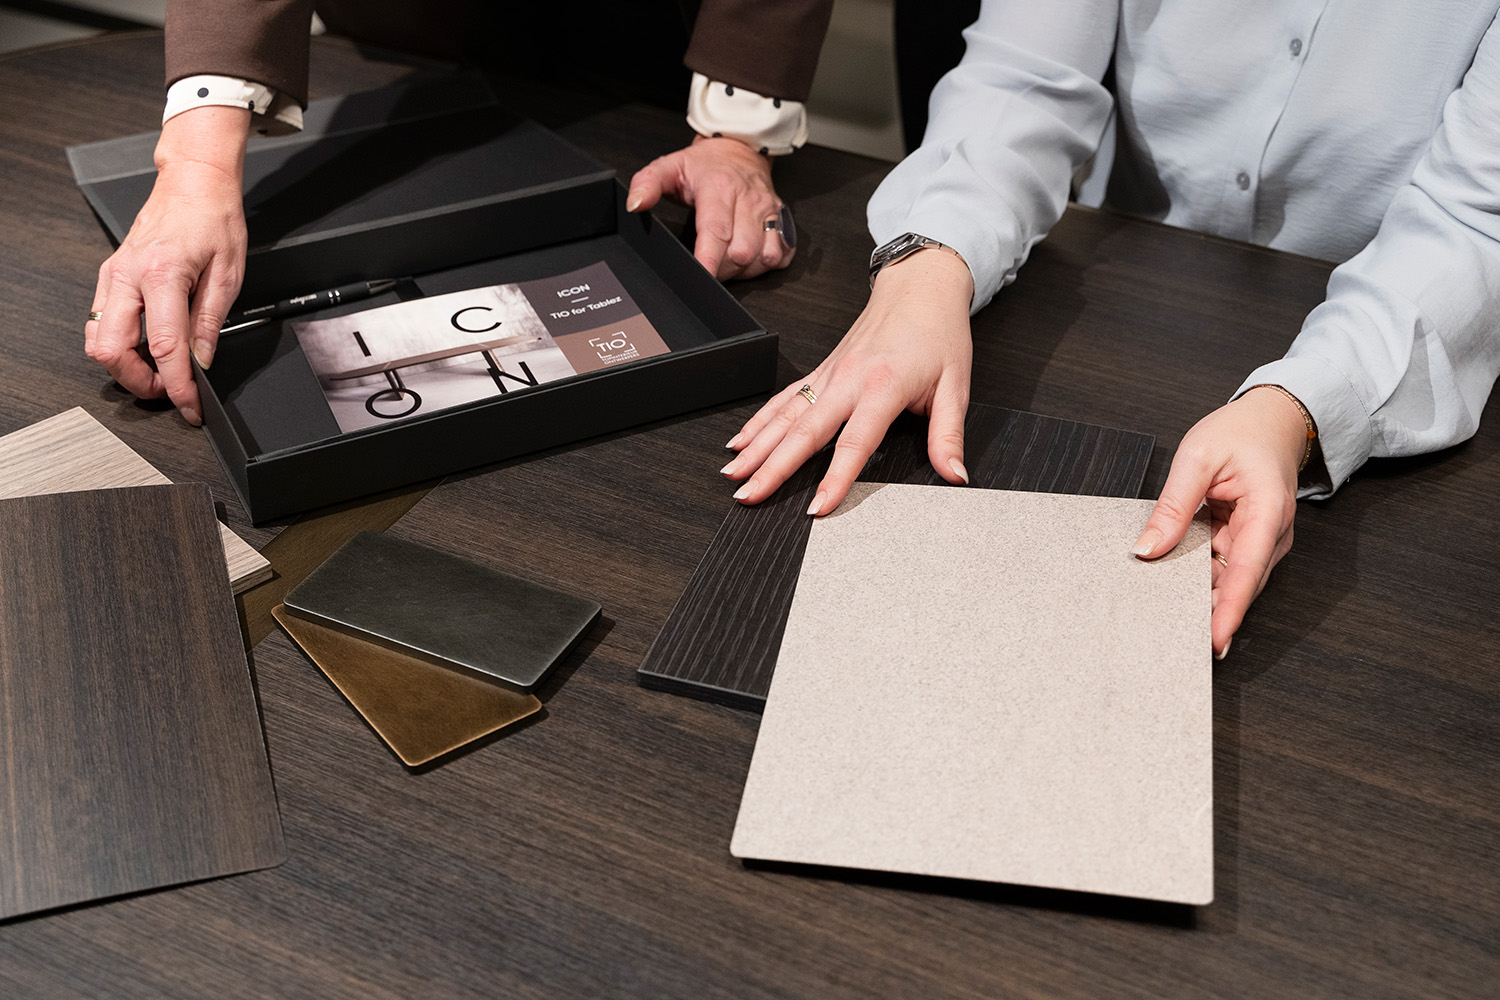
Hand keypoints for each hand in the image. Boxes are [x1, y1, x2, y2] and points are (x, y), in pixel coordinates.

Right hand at [85, 106, 249, 424]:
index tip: (189, 406)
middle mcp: (128, 276)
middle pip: (111, 349)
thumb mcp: (228, 275)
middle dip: (138, 381)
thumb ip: (211, 323)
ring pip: (97, 339)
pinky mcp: (110, 276)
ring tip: (158, 371)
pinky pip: (100, 320)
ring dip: (124, 365)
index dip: (176, 385)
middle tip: (169, 390)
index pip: (163, 347)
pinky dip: (118, 343)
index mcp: (162, 274)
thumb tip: (202, 362)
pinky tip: (145, 347)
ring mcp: (113, 276)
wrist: (193, 184)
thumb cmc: (214, 219)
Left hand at [626, 135, 792, 280]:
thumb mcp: (670, 166)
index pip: (716, 231)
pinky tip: (750, 260)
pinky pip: (781, 255)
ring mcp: (769, 212)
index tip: (702, 277)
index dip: (709, 260)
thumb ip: (647, 183)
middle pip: (742, 252)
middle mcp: (749, 200)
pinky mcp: (784, 221)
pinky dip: (765, 265)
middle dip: (723, 269)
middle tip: (708, 265)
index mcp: (720, 188)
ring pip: (764, 257)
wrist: (741, 149)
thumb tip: (636, 205)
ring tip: (727, 262)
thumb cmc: (706, 165)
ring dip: (745, 270)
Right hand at [721, 249, 974, 512]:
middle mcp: (848, 379)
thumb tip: (954, 474)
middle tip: (747, 496)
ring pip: (784, 416)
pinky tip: (740, 441)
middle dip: (771, 468)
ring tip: (733, 475)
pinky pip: (784, 399)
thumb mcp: (956, 386)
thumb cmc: (938, 332)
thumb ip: (949, 436)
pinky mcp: (822, 370)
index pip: (854, 443)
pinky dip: (759, 421)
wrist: (920, 286)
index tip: (817, 508)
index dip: (834, 479)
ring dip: (755, 447)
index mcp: (883, 386)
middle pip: (803, 432)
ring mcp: (830, 374)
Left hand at [1132, 386, 1310, 657]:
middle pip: (1238, 584)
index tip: (1214, 640)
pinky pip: (1223, 567)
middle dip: (1209, 612)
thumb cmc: (1242, 433)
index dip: (1230, 610)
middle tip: (1172, 636)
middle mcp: (1271, 534)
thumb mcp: (1197, 457)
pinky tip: (1174, 584)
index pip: (1247, 571)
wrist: (1271, 421)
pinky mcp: (1247, 542)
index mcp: (1267, 511)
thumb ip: (1173, 505)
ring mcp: (1262, 541)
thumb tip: (1147, 548)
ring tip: (1165, 613)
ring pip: (1228, 579)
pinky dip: (1200, 576)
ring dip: (1201, 594)